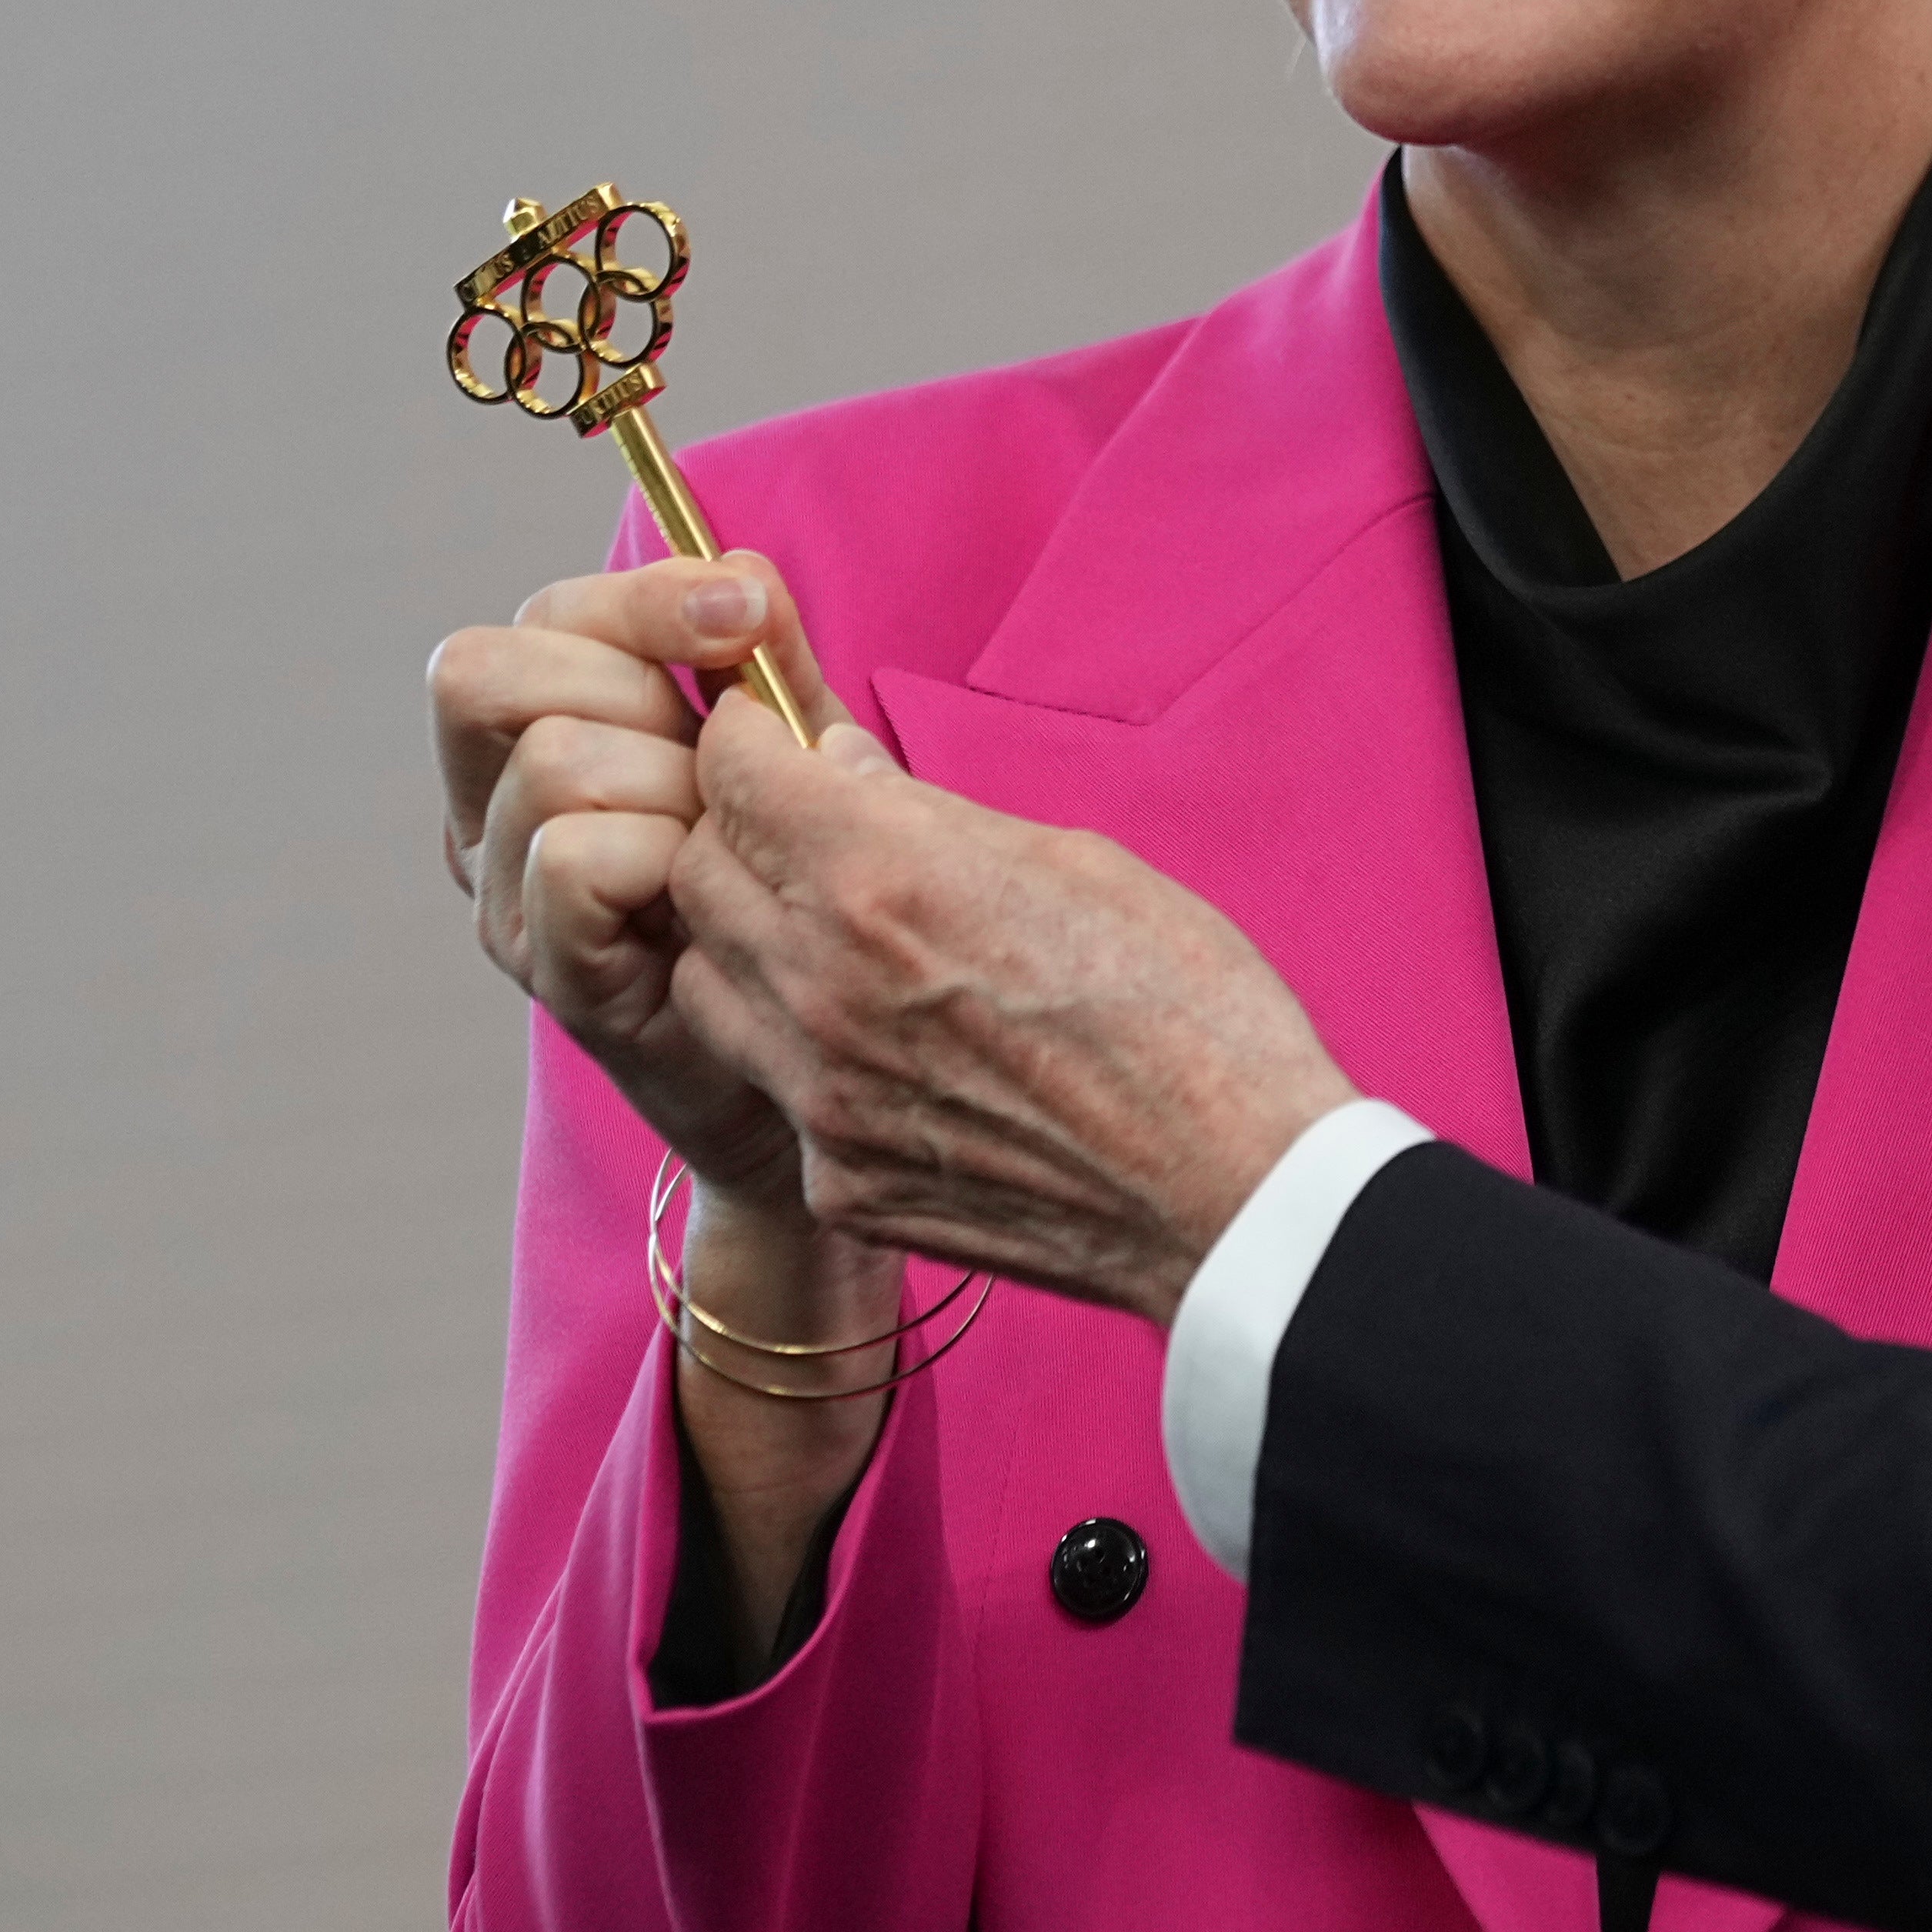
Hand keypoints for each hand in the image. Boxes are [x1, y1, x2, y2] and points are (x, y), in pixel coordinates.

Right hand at [431, 557, 815, 1195]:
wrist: (813, 1057)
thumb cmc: (789, 889)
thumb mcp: (785, 756)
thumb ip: (761, 665)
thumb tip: (743, 572)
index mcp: (534, 736)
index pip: (535, 616)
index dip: (640, 596)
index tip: (743, 616)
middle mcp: (488, 810)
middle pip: (488, 671)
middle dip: (632, 689)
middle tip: (716, 760)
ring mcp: (504, 895)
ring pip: (549, 762)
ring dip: (667, 785)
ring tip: (721, 844)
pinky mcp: (547, 972)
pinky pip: (576, 859)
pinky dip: (660, 858)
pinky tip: (703, 896)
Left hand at [665, 690, 1358, 1324]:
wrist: (1236, 1192)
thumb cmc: (1190, 1012)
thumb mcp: (1081, 864)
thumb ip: (932, 818)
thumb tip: (838, 771)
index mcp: (883, 878)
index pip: (732, 771)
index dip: (749, 739)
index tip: (773, 739)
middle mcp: (820, 983)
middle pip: (695, 871)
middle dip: (738, 833)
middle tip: (804, 833)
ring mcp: (821, 1095)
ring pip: (705, 983)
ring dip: (745, 945)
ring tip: (830, 944)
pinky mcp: (841, 1181)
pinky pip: (777, 1091)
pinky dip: (809, 1057)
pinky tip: (894, 1054)